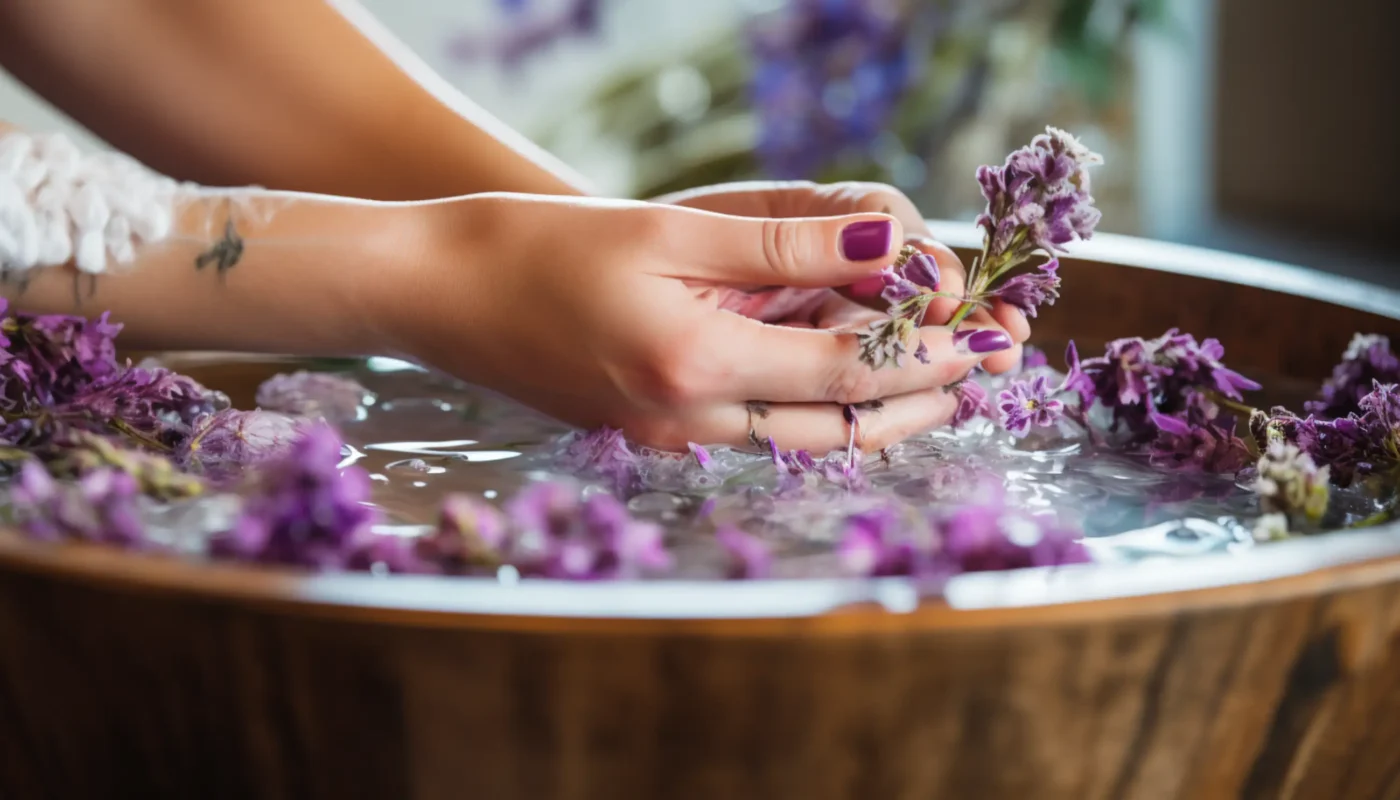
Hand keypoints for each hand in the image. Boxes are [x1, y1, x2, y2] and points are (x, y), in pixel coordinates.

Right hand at [393, 194, 1016, 451]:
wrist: (440, 294)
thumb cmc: (541, 249)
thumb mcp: (668, 230)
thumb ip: (784, 245)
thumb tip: (887, 247)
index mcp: (695, 366)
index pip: (850, 373)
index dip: (931, 352)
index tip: (993, 333)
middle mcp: (688, 420)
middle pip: (840, 424)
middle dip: (925, 395)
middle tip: (989, 363)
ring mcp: (669, 437)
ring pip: (805, 436)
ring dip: (879, 410)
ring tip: (940, 378)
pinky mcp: (652, 431)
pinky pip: (761, 427)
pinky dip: (818, 404)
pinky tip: (844, 373)